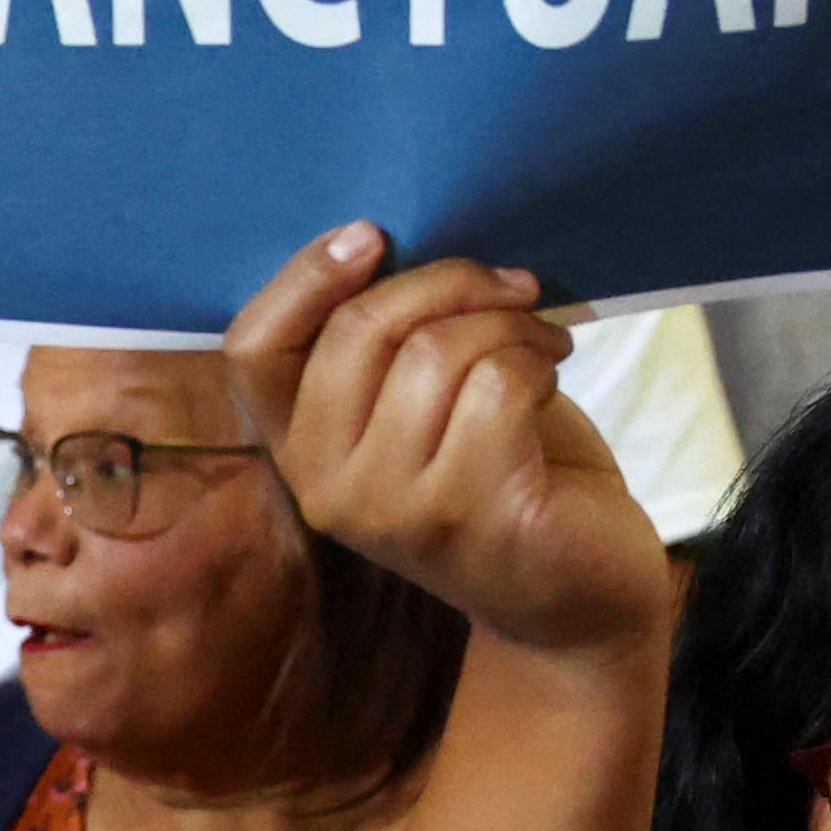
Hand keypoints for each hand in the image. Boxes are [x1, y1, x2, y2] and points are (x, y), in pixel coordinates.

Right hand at [221, 225, 673, 665]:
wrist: (577, 596)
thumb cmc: (506, 474)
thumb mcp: (422, 405)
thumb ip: (388, 344)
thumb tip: (398, 241)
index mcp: (300, 450)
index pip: (252, 350)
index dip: (304, 278)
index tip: (373, 235)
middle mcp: (327, 487)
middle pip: (358, 331)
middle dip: (449, 282)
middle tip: (514, 288)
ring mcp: (394, 510)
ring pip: (437, 351)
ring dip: (510, 324)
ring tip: (543, 341)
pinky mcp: (472, 515)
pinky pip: (498, 384)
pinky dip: (537, 360)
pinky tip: (550, 379)